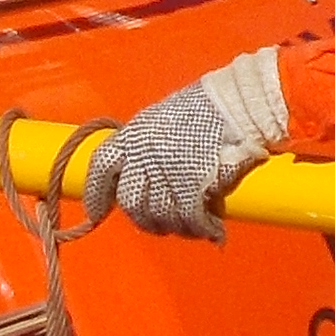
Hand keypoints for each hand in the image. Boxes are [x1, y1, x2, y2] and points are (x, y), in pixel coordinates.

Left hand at [82, 53, 289, 239]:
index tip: (96, 215)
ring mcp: (165, 171)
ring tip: (191, 228)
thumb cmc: (205, 108)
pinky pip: (190, 219)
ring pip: (160, 216)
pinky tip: (213, 231)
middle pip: (131, 202)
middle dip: (144, 221)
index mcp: (132, 135)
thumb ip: (146, 146)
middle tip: (160, 226)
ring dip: (177, 228)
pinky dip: (202, 229)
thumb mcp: (162, 120)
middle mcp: (142, 154)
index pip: (101, 169)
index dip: (96, 195)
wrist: (238, 104)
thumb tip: (144, 175)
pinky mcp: (191, 186)